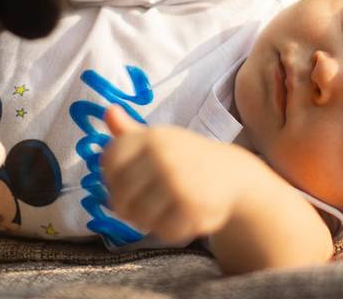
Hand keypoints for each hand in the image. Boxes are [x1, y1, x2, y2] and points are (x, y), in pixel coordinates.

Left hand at [102, 106, 254, 244]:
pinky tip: (178, 218)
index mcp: (151, 138)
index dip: (111, 179)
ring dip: (146, 221)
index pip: (110, 163)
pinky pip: (164, 231)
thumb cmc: (186, 157)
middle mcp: (163, 156)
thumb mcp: (158, 140)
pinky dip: (169, 230)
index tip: (125, 182)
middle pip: (120, 197)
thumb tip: (109, 112)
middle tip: (142, 205)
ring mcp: (179, 181)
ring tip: (160, 211)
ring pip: (139, 218)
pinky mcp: (194, 206)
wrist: (233, 173)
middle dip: (126, 207)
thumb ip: (129, 132)